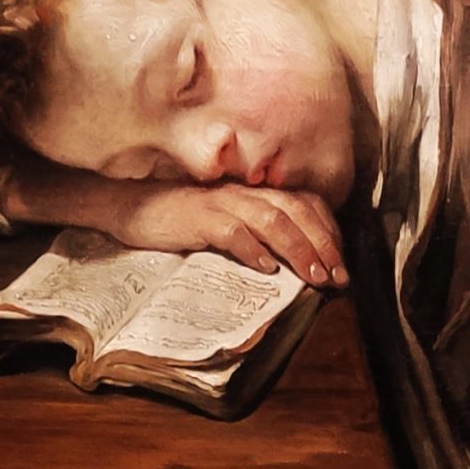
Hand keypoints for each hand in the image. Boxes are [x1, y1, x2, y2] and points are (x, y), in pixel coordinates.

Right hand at [95, 180, 348, 284]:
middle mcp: (242, 192)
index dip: (328, 231)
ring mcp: (220, 202)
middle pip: (296, 211)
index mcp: (253, 191)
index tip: (341, 262)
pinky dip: (253, 249)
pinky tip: (266, 268)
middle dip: (323, 244)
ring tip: (313, 276)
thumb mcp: (225, 220)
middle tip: (338, 277)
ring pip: (272, 219)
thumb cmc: (179, 217)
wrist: (128, 204)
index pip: (305, 203)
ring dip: (298, 248)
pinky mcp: (197, 217)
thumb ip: (256, 231)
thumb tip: (290, 262)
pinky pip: (232, 231)